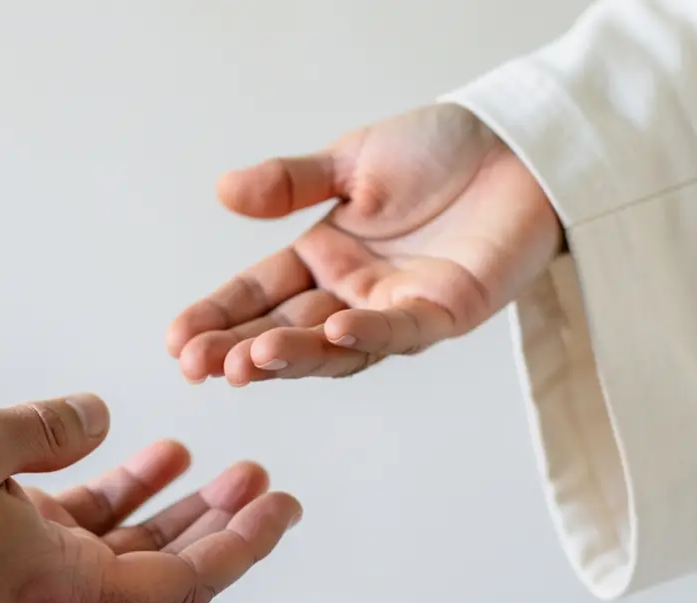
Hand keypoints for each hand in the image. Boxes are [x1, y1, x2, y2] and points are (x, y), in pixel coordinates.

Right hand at [0, 395, 300, 602]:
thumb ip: (51, 424)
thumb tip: (98, 415)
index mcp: (67, 582)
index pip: (183, 578)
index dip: (240, 544)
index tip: (279, 510)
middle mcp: (60, 590)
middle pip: (166, 564)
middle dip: (218, 520)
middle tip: (261, 481)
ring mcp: (35, 574)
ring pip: (124, 543)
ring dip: (168, 502)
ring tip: (205, 456)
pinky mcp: (8, 556)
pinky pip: (78, 527)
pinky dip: (112, 492)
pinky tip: (132, 451)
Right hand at [167, 104, 563, 384]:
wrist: (520, 142)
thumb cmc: (443, 150)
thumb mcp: (351, 159)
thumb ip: (289, 182)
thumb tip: (223, 191)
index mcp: (324, 255)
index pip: (257, 293)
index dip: (216, 317)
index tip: (175, 341)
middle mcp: (353, 290)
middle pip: (286, 329)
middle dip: (238, 350)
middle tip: (197, 366)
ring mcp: (395, 308)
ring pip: (334, 346)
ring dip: (291, 355)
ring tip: (246, 361)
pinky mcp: (445, 312)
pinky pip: (400, 331)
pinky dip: (366, 336)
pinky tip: (331, 333)